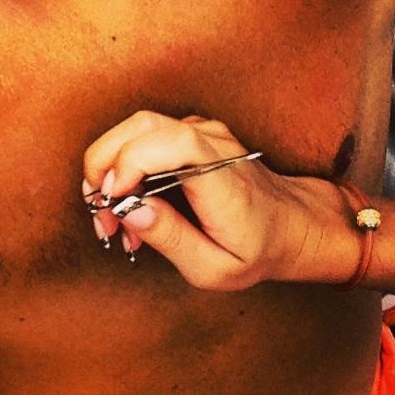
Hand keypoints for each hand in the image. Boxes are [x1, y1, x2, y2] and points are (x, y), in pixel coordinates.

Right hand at [83, 111, 339, 290]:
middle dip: (103, 167)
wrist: (292, 225)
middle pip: (141, 126)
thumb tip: (129, 211)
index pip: (173, 142)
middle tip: (101, 216)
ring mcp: (204, 131)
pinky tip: (131, 203)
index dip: (132, 162)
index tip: (114, 199)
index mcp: (223, 179)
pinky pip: (146, 137)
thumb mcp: (214, 268)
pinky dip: (125, 164)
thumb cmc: (256, 249)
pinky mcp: (192, 132)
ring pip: (137, 128)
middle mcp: (214, 144)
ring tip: (113, 216)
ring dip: (110, 167)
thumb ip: (171, 239)